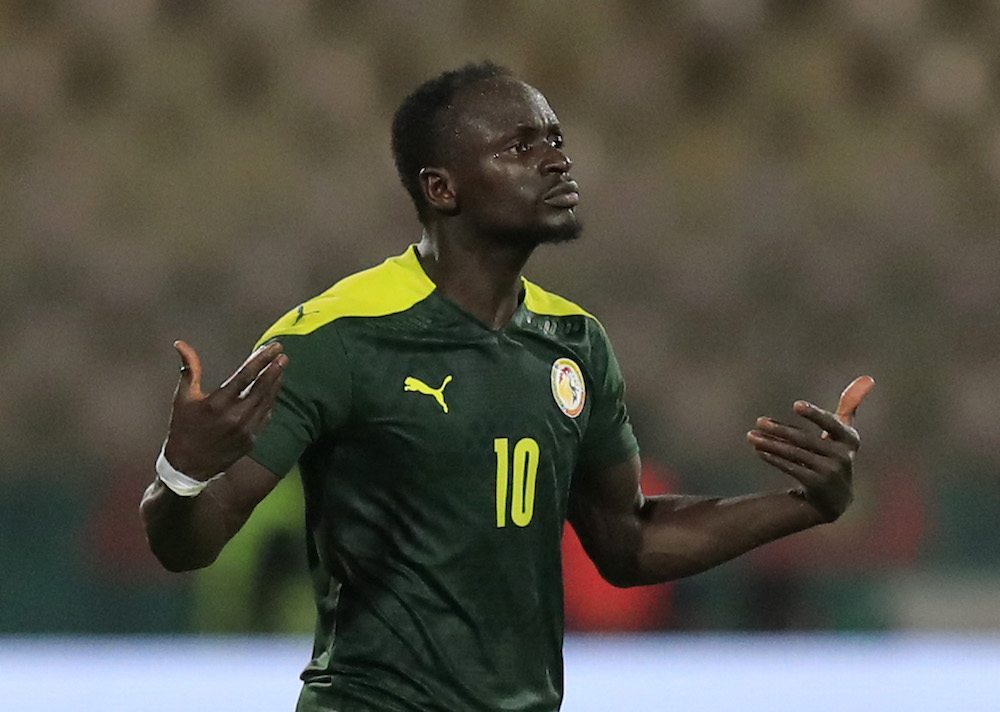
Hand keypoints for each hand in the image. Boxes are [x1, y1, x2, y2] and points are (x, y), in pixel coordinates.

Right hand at [162, 340, 286, 479]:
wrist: (188, 467)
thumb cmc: (183, 428)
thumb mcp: (183, 398)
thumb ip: (189, 369)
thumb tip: (181, 344)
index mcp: (217, 404)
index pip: (246, 375)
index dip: (261, 359)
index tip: (272, 347)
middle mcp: (234, 417)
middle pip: (262, 387)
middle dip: (274, 368)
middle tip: (283, 354)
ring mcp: (245, 430)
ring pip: (267, 401)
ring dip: (276, 383)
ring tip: (281, 367)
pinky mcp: (251, 440)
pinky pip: (266, 416)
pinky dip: (271, 401)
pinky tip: (274, 389)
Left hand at [746, 376, 874, 521]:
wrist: (835, 499)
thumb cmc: (835, 456)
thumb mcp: (844, 433)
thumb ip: (850, 406)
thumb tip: (868, 377)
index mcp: (850, 439)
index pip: (832, 423)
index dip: (815, 415)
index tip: (796, 405)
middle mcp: (842, 457)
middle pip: (805, 439)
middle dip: (780, 430)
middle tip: (759, 421)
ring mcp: (830, 473)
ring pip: (795, 454)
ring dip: (771, 444)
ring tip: (751, 436)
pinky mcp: (816, 486)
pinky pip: (791, 468)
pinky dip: (774, 458)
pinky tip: (759, 450)